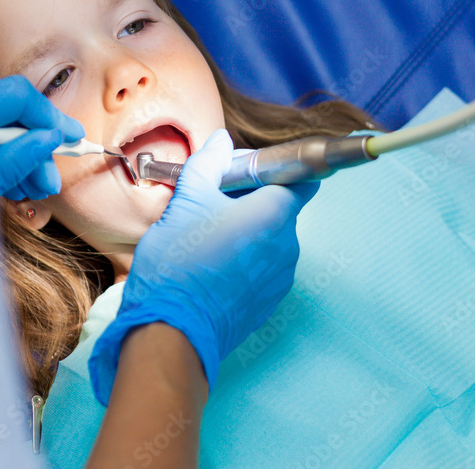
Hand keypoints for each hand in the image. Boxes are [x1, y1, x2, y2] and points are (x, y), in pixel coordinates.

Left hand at [0, 75, 83, 199]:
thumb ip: (16, 160)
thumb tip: (53, 137)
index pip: (19, 97)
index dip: (52, 116)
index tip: (73, 137)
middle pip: (12, 115)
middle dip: (38, 148)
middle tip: (51, 182)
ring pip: (1, 128)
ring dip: (23, 158)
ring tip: (31, 191)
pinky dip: (2, 158)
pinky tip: (10, 186)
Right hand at [88, 129, 318, 404]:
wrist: (171, 332)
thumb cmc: (180, 263)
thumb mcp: (187, 201)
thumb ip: (208, 164)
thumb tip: (221, 141)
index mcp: (275, 214)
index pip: (303, 178)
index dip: (278, 169)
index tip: (249, 172)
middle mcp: (288, 246)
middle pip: (281, 209)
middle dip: (251, 200)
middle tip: (212, 202)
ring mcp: (280, 278)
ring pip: (270, 240)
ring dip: (246, 232)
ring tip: (205, 238)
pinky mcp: (267, 303)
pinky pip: (262, 268)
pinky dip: (243, 260)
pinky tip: (210, 266)